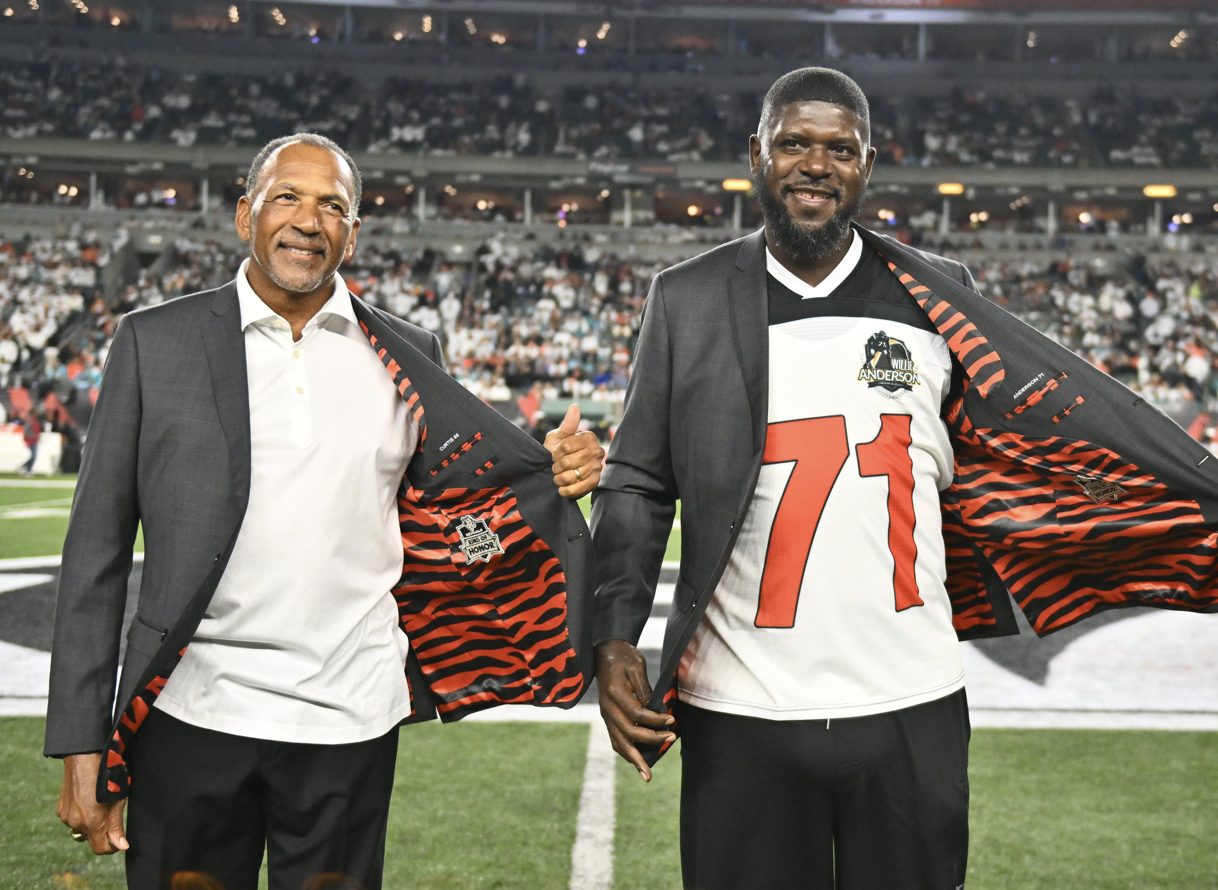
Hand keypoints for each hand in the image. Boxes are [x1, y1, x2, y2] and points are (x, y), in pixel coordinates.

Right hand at [56, 753, 127, 854]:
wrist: (84, 757)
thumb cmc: (107, 775)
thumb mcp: (118, 799)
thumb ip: (116, 825)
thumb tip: (121, 846)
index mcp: (91, 822)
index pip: (100, 849)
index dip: (112, 846)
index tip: (119, 838)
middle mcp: (75, 823)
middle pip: (91, 839)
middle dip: (102, 831)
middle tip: (111, 813)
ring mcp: (66, 816)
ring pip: (82, 829)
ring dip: (91, 823)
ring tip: (99, 803)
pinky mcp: (60, 809)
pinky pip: (73, 819)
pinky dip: (81, 815)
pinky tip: (88, 799)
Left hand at [544, 405, 604, 498]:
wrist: (559, 470)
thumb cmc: (557, 451)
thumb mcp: (558, 437)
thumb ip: (567, 425)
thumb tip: (574, 407)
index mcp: (589, 437)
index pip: (566, 446)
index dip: (556, 453)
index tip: (554, 455)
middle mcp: (597, 451)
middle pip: (568, 462)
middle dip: (556, 467)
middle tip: (555, 468)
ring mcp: (597, 468)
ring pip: (572, 476)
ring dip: (560, 479)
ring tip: (559, 477)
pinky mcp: (596, 483)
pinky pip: (578, 489)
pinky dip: (566, 490)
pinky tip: (562, 488)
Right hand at [595, 639, 675, 781]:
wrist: (604, 651)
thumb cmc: (623, 656)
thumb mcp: (636, 667)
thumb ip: (644, 690)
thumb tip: (655, 711)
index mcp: (614, 693)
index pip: (637, 714)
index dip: (656, 720)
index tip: (672, 720)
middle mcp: (607, 707)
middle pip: (629, 732)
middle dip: (652, 739)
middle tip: (671, 738)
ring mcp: (605, 714)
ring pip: (619, 742)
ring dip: (634, 759)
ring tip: (647, 775)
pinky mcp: (608, 717)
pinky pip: (615, 739)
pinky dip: (626, 752)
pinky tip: (636, 762)